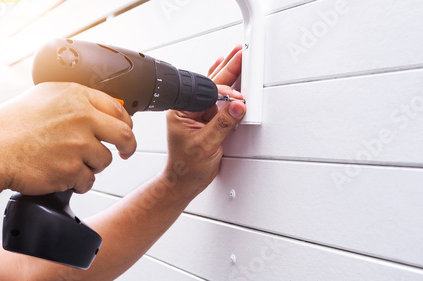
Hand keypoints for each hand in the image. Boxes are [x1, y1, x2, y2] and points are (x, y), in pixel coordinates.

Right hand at [0, 82, 136, 194]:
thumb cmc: (11, 126)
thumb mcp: (45, 97)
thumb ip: (76, 101)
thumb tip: (102, 109)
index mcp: (76, 96)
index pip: (117, 108)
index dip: (125, 122)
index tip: (125, 129)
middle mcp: (81, 117)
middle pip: (124, 135)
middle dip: (128, 147)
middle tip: (125, 152)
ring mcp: (78, 144)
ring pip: (105, 160)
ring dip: (93, 165)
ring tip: (70, 162)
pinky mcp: (72, 169)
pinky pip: (88, 180)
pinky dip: (79, 182)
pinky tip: (63, 175)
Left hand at [163, 45, 245, 198]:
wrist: (185, 181)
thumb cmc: (186, 167)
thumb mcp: (206, 145)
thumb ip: (223, 124)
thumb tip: (237, 107)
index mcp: (181, 110)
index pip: (206, 92)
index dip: (225, 88)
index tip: (240, 86)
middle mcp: (189, 108)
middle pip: (211, 84)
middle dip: (228, 69)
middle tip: (241, 54)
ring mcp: (198, 112)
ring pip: (215, 89)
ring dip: (229, 74)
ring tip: (238, 57)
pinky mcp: (208, 119)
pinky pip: (219, 99)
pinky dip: (227, 88)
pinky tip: (228, 75)